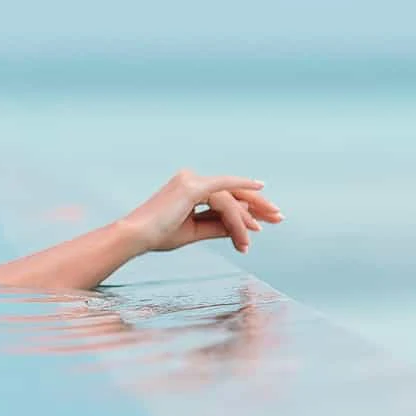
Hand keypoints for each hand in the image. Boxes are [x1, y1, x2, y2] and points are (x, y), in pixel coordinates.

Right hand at [120, 169, 282, 253]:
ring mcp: (191, 181)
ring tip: (255, 236)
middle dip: (257, 205)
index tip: (263, 223)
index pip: (224, 197)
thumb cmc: (159, 235)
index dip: (245, 209)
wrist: (137, 236)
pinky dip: (242, 191)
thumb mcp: (194, 231)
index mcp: (188, 189)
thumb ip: (218, 226)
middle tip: (278, 217)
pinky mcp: (192, 187)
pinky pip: (223, 192)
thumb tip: (243, 227)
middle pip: (232, 191)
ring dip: (243, 220)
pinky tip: (259, 189)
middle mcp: (190, 179)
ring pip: (229, 200)